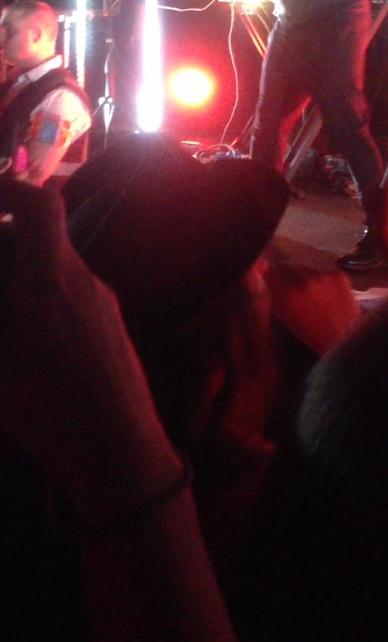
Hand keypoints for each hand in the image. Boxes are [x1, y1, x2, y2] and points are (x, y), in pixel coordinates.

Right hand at [0, 179, 179, 515]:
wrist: (122, 452)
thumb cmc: (52, 415)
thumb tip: (6, 303)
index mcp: (52, 282)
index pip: (42, 206)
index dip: (10, 188)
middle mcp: (84, 281)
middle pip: (44, 237)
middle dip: (6, 242)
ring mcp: (105, 303)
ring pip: (58, 268)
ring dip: (25, 274)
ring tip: (4, 314)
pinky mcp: (114, 326)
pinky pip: (73, 293)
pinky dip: (45, 297)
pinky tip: (28, 339)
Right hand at [262, 261, 359, 354]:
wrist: (346, 336)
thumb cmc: (313, 334)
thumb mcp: (287, 319)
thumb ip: (275, 296)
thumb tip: (265, 274)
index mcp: (289, 296)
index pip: (271, 273)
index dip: (270, 276)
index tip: (272, 279)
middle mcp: (305, 282)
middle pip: (287, 266)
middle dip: (286, 275)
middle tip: (291, 286)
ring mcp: (323, 276)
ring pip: (304, 268)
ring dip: (303, 276)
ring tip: (310, 291)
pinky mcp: (337, 274)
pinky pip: (321, 271)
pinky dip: (320, 278)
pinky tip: (325, 292)